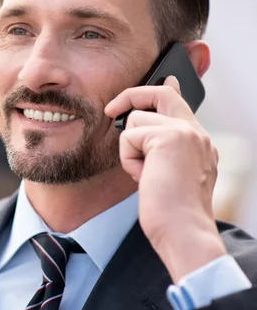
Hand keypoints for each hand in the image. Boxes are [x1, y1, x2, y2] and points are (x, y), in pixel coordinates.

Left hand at [105, 76, 225, 282]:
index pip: (179, 102)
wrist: (184, 232)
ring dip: (130, 151)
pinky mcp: (168, 137)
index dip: (164, 88)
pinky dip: (128, 159)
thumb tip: (140, 129)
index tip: (165, 78)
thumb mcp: (169, 174)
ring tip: (145, 175)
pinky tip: (144, 178)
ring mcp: (185, 132)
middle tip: (111, 110)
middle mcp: (196, 132)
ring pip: (135, 121)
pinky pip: (128, 136)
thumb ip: (162, 148)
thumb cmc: (172, 212)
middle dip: (131, 96)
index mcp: (199, 141)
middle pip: (160, 92)